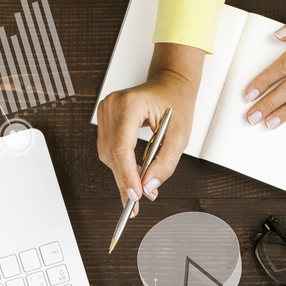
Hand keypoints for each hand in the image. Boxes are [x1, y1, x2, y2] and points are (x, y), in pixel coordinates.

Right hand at [95, 42, 203, 212]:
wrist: (170, 84)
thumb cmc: (175, 103)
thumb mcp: (180, 136)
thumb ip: (165, 163)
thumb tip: (148, 187)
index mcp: (130, 104)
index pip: (121, 147)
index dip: (127, 175)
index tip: (134, 196)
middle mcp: (113, 106)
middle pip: (112, 154)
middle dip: (125, 180)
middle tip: (137, 201)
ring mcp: (105, 111)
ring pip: (107, 155)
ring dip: (122, 175)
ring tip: (139, 188)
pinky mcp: (105, 119)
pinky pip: (108, 149)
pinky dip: (120, 165)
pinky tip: (133, 174)